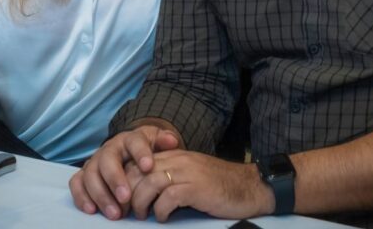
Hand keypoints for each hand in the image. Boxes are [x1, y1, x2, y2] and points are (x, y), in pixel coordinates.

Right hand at [69, 125, 180, 218]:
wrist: (130, 151)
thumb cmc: (145, 151)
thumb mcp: (157, 143)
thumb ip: (164, 141)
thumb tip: (172, 141)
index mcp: (129, 139)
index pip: (134, 142)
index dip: (141, 153)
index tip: (149, 167)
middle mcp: (109, 149)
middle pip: (107, 160)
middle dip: (115, 180)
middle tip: (126, 198)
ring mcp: (94, 161)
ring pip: (90, 174)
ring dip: (101, 194)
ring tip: (115, 213)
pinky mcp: (84, 174)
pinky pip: (76, 183)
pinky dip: (81, 196)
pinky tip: (92, 210)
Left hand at [129, 150, 273, 221]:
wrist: (250, 187)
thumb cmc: (219, 185)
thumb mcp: (191, 174)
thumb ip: (170, 177)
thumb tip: (143, 193)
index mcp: (175, 155)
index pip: (139, 161)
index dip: (125, 180)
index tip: (122, 198)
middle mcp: (179, 159)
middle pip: (139, 170)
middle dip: (127, 191)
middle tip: (125, 210)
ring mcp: (188, 172)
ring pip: (150, 182)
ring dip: (141, 202)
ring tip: (142, 215)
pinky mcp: (197, 188)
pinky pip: (169, 197)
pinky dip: (161, 210)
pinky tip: (163, 217)